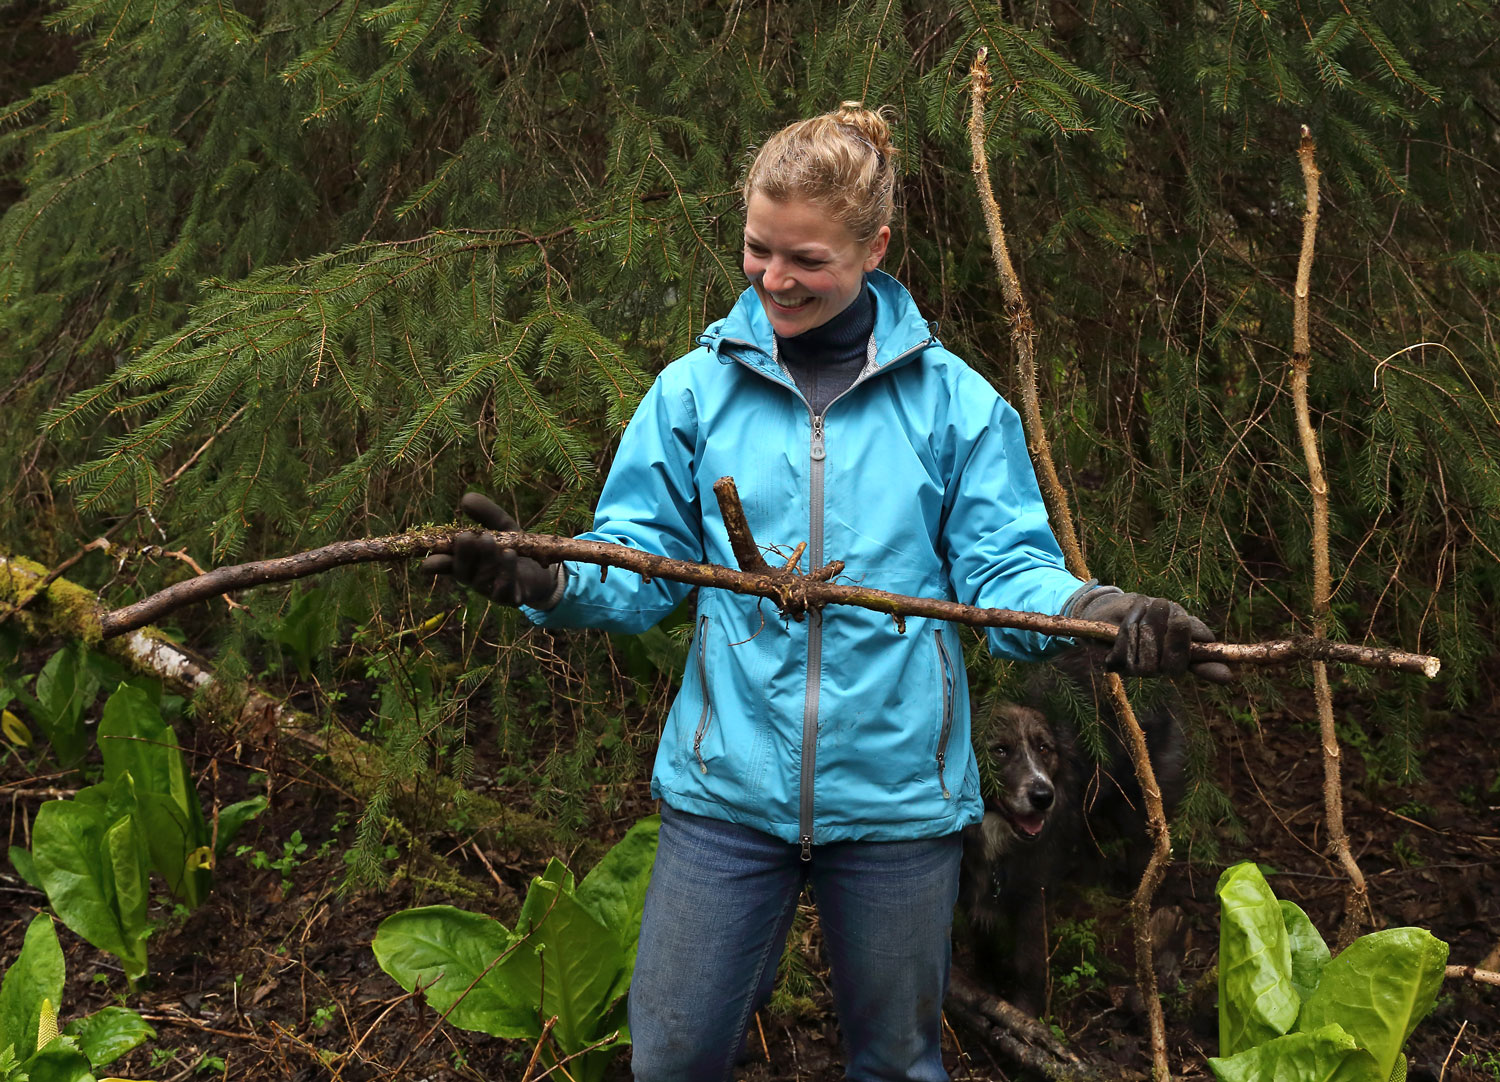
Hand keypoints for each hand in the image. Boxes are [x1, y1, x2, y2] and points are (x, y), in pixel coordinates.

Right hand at [421, 493, 563, 608]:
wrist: (543, 572)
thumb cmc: (513, 547)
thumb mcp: (502, 526)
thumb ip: (485, 514)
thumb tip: (465, 499)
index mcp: (467, 563)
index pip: (446, 565)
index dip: (436, 564)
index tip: (427, 561)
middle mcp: (475, 579)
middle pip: (463, 572)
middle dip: (463, 555)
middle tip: (466, 536)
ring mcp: (491, 590)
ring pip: (482, 580)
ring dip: (484, 559)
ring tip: (489, 539)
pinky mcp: (511, 597)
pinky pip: (505, 590)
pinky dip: (506, 573)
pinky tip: (509, 555)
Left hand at [1073, 588, 1232, 683]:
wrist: (1108, 607)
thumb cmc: (1147, 612)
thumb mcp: (1174, 614)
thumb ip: (1192, 631)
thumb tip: (1216, 651)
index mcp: (1178, 657)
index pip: (1199, 668)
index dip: (1211, 672)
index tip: (1228, 676)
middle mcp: (1159, 669)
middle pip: (1174, 664)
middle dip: (1175, 637)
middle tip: (1174, 613)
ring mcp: (1136, 670)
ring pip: (1151, 653)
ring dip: (1150, 622)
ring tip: (1148, 604)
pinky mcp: (1114, 664)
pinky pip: (1128, 647)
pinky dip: (1132, 623)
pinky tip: (1132, 613)